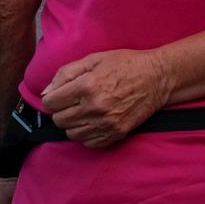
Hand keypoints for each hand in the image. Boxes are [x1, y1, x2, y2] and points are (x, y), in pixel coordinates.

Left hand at [39, 49, 174, 148]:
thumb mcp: (94, 59)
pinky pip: (89, 143)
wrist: (158, 78)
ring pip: (72, 133)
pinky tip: (94, 121)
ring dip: (74, 123)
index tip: (61, 95)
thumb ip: (66, 73)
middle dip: (62, 111)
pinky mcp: (116, 133)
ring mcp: (106, 122)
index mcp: (86, 86)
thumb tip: (46, 92)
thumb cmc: (126, 64)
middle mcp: (94, 107)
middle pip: (59, 120)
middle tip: (73, 102)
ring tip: (85, 111)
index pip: (50, 103)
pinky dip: (87, 134)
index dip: (53, 98)